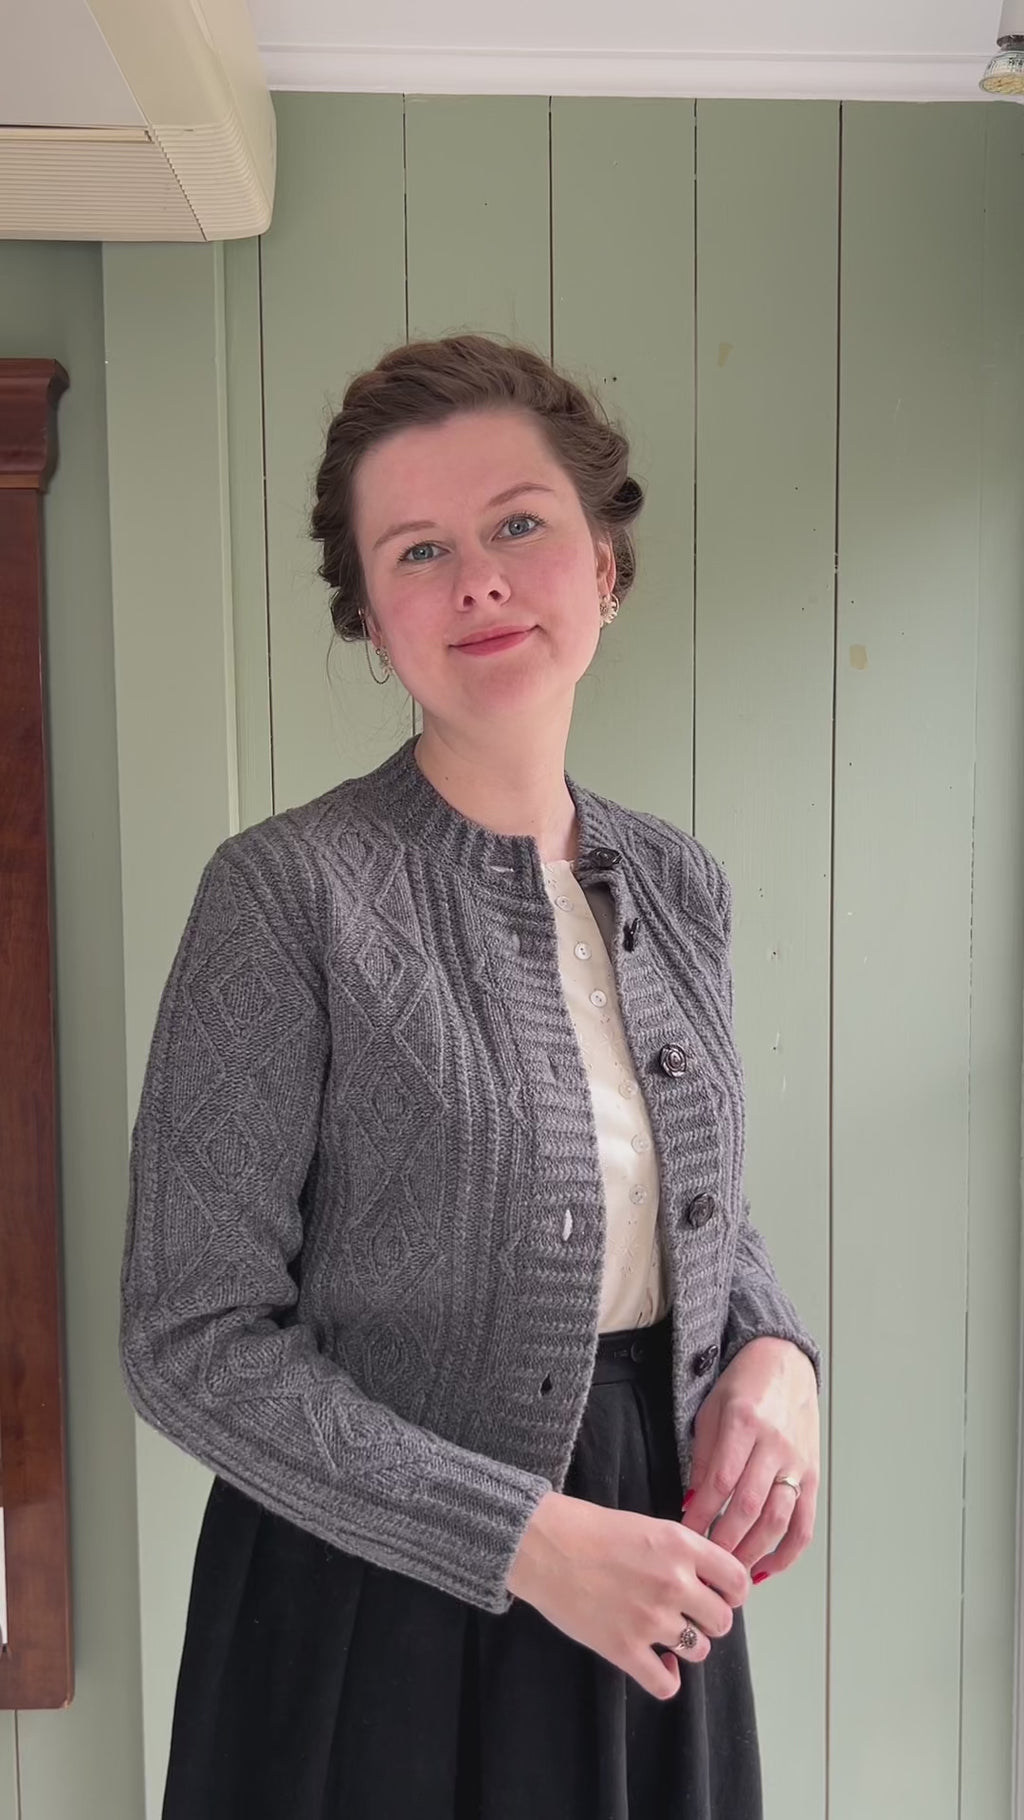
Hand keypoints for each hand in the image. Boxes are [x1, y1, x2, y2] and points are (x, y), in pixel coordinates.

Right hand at [506, 1490, 750, 1700]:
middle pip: (722, 1621)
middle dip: (708, 1620)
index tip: (718, 1594)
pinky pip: (666, 1684)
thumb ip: (682, 1552)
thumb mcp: (648, 1525)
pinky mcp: (624, 1649)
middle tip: (687, 1614)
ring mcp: (650, 1619)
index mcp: (681, 1546)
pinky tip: (655, 1663)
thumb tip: (708, 1581)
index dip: (732, 1593)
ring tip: (664, 1634)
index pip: (738, 1582)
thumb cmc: (590, 1529)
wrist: (543, 1545)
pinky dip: (666, 1678)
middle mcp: (673, 1583)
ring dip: (685, 1646)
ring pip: (698, 1651)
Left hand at [681, 1338, 818, 1582]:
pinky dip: (788, 1552)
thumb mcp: (711, 1410)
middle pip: (749, 1506)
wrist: (785, 1362)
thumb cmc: (743, 1384)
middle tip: (705, 1564)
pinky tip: (767, 1567)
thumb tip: (693, 1504)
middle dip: (724, 1541)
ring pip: (778, 1519)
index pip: (720, 1481)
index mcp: (744, 1422)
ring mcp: (797, 1460)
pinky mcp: (813, 1474)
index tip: (685, 1536)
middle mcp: (774, 1444)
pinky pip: (804, 1522)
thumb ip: (703, 1457)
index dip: (701, 1515)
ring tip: (731, 1574)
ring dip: (753, 1552)